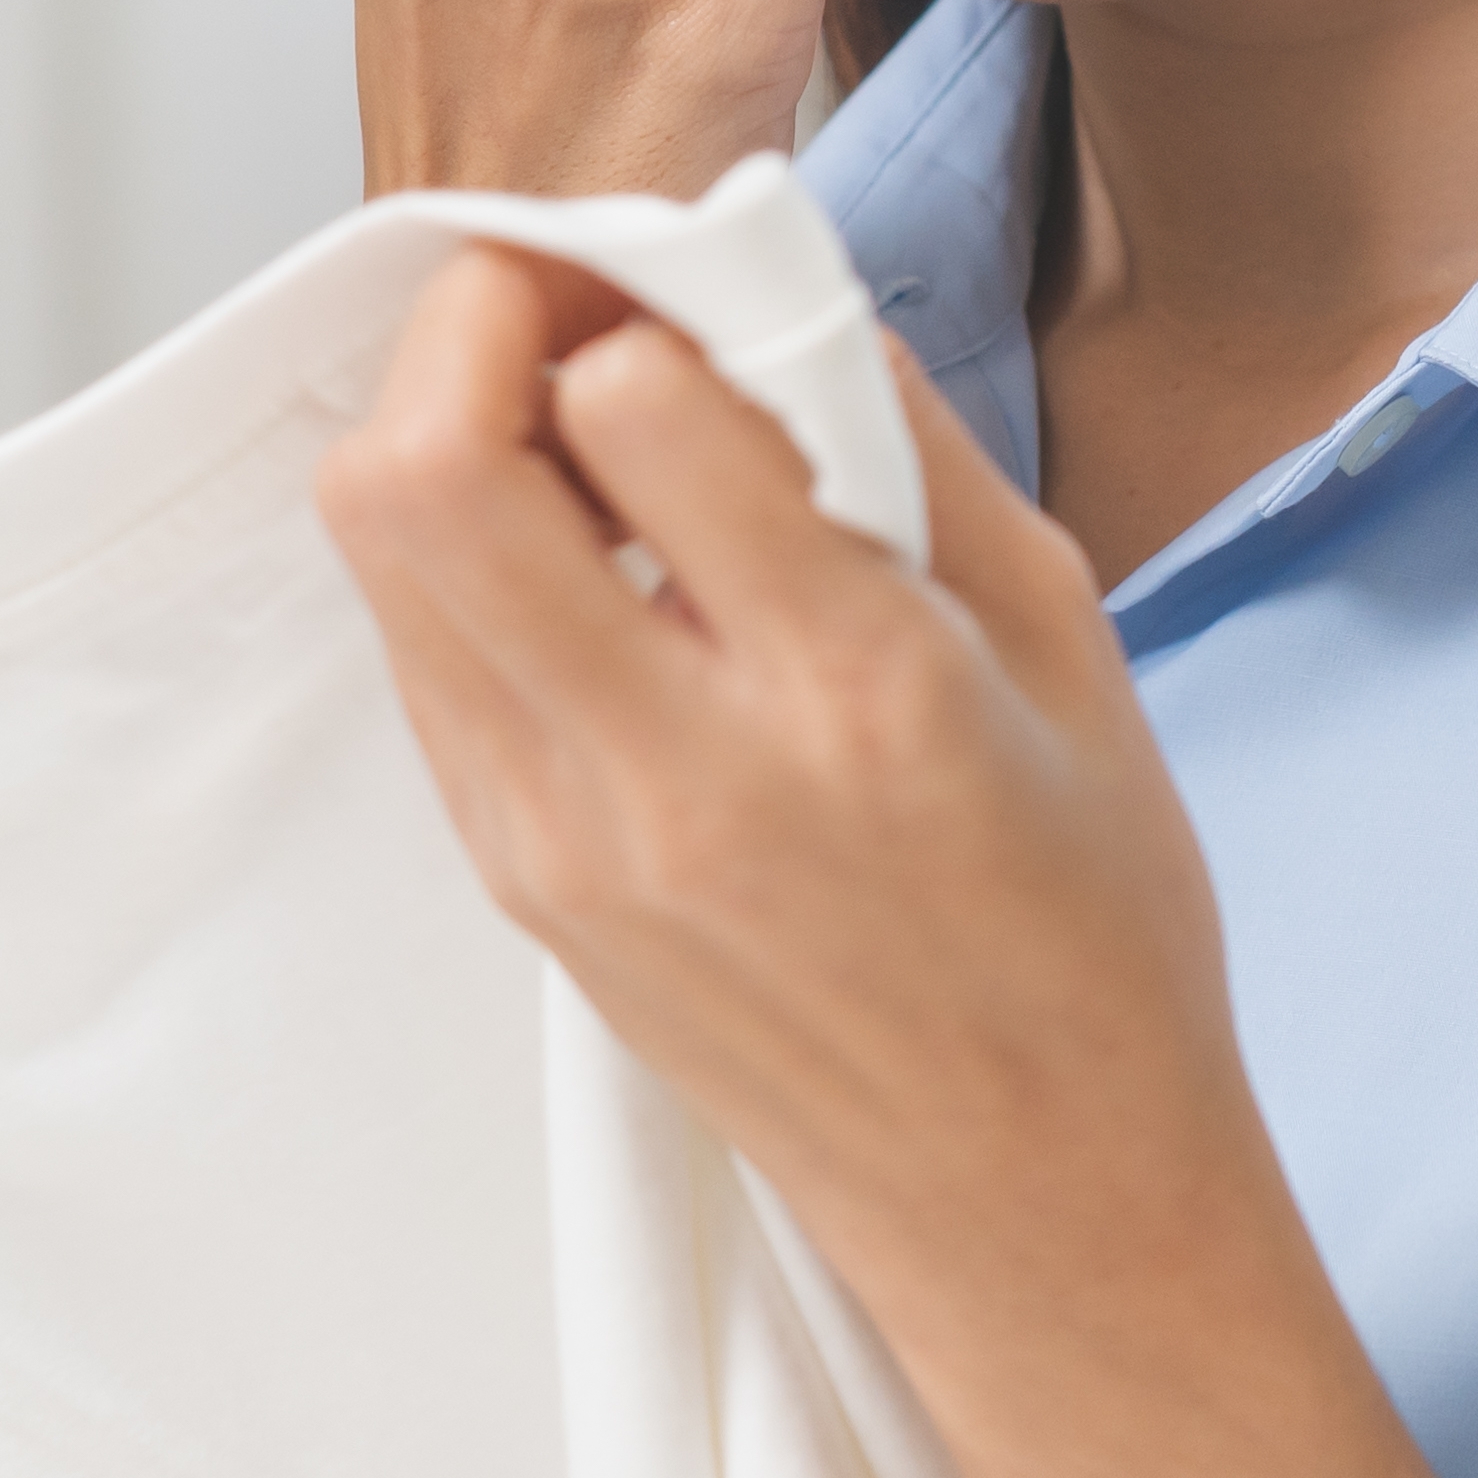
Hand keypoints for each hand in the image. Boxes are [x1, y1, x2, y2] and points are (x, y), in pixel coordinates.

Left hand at [315, 250, 1477, 1477]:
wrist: (1038, 1200)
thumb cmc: (1088, 929)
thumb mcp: (1063, 635)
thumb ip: (896, 441)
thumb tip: (765, 277)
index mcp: (856, 691)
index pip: (631, 406)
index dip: (639, 293)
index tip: (685, 276)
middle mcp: (683, 770)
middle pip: (429, 473)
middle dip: (476, 327)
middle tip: (568, 308)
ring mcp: (571, 841)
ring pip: (388, 554)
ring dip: (452, 432)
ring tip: (569, 423)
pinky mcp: (520, 884)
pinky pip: (423, 656)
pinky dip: (465, 556)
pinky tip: (577, 557)